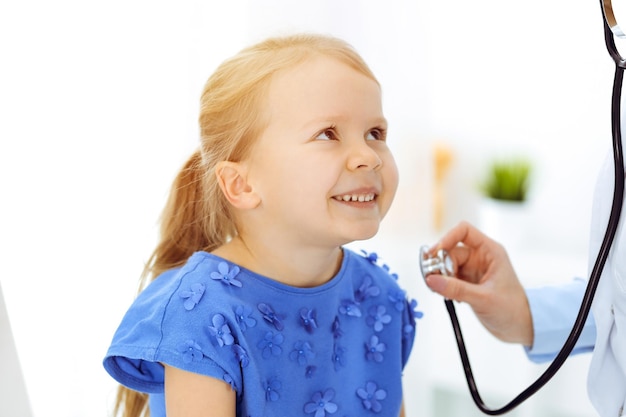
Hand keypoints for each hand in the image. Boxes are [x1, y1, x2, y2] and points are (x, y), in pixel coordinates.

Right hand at [424, 221, 532, 345]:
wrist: (520, 327)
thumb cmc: (512, 309)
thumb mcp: (483, 298)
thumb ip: (456, 289)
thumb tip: (431, 280)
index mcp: (490, 251)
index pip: (464, 231)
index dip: (447, 238)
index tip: (434, 253)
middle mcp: (480, 257)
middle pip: (451, 251)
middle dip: (440, 265)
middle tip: (433, 280)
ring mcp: (472, 269)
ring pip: (447, 265)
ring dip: (440, 277)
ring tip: (441, 291)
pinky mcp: (467, 282)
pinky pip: (448, 278)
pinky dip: (443, 285)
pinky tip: (448, 296)